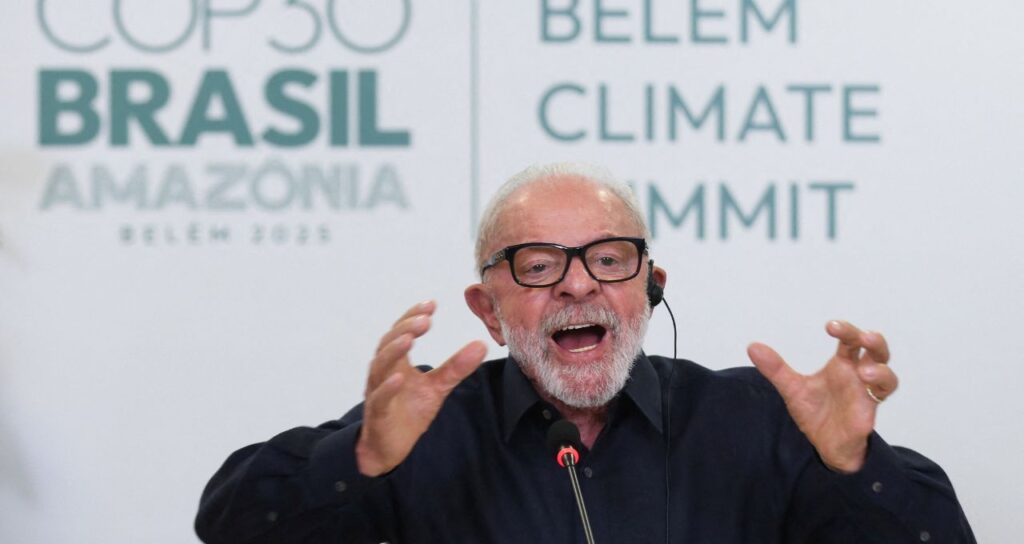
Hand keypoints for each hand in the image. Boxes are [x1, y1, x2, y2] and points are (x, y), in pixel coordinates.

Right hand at [355, 301, 486, 476]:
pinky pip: (379, 398)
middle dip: (405, 329)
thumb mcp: (437, 387)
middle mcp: (383, 372)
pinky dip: (388, 387)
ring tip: (409, 338)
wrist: (389, 446)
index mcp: (397, 362)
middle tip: (425, 319)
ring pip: (380, 367)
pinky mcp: (378, 413)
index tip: (431, 304)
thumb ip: (456, 367)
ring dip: (393, 351)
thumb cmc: (408, 411)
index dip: (413, 316)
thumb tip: (481, 345)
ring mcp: (378, 391)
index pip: (401, 332)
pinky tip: (400, 378)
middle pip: (388, 343)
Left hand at [747, 320, 897, 472]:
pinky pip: (884, 395)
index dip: (845, 330)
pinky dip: (880, 387)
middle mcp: (858, 374)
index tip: (830, 326)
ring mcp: (867, 392)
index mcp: (842, 364)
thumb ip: (776, 369)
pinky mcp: (870, 410)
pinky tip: (867, 385)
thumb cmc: (815, 413)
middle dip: (872, 340)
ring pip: (887, 373)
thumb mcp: (792, 389)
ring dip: (880, 368)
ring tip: (864, 371)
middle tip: (862, 337)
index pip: (849, 340)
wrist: (825, 444)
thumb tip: (752, 346)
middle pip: (874, 349)